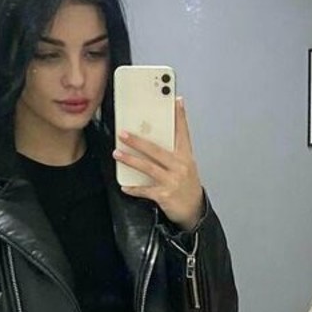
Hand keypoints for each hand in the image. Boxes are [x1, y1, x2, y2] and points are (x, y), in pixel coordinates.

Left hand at [113, 97, 203, 228]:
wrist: (194, 210)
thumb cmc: (187, 186)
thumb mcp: (186, 166)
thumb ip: (173, 152)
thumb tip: (155, 139)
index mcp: (185, 157)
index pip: (183, 132)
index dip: (180, 116)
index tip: (176, 100)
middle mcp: (180, 166)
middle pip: (156, 150)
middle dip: (138, 141)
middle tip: (123, 134)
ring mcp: (172, 181)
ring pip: (148, 167)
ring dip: (130, 160)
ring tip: (117, 154)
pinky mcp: (165, 195)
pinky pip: (145, 190)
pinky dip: (133, 188)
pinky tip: (124, 186)